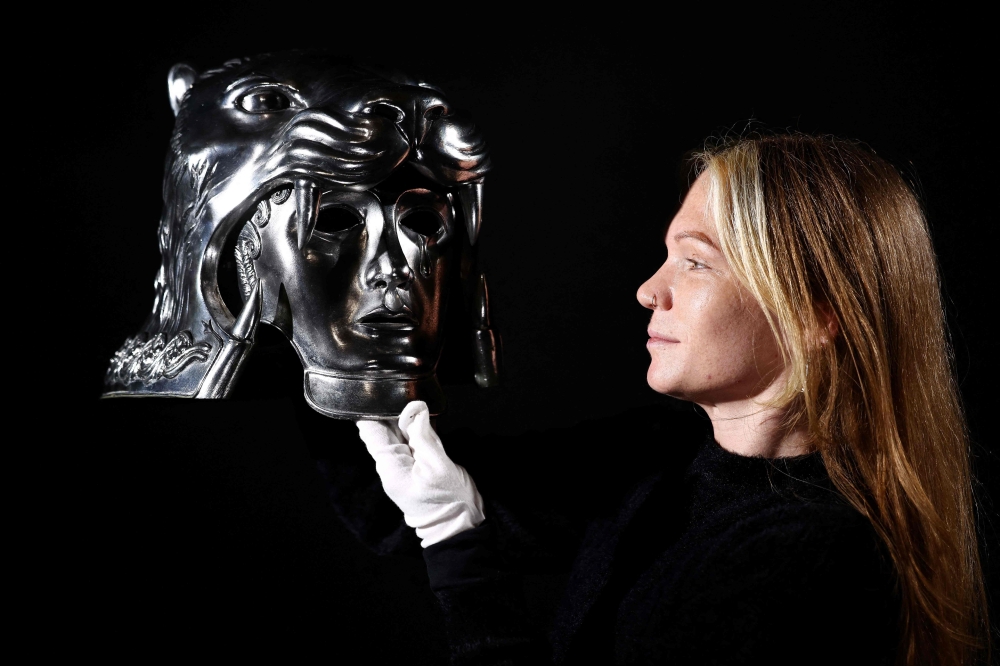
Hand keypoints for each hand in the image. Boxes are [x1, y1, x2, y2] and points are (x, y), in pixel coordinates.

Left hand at [357, 401, 484, 546]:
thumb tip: (416, 408)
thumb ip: (424, 435)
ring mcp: (402, 466)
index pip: (370, 431)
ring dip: (405, 418)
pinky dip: (415, 429)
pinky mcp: (415, 466)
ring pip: (397, 433)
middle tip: (403, 388)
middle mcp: (391, 465)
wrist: (459, 528)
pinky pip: (410, 441)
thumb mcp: (438, 465)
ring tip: (414, 399)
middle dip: (391, 409)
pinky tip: (423, 418)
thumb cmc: (449, 502)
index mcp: (390, 467)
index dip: (371, 409)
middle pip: (383, 429)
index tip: (379, 388)